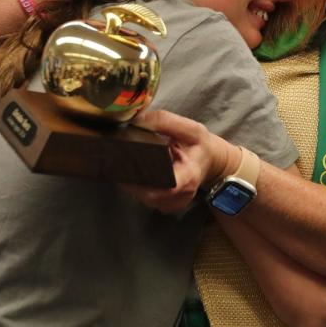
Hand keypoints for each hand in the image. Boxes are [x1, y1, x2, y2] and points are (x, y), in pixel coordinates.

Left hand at [119, 109, 238, 213]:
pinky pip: (144, 198)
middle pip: (146, 194)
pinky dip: (136, 185)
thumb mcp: (190, 128)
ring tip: (124, 162)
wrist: (209, 162)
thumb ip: (164, 121)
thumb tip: (136, 120)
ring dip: (131, 181)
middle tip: (116, 158)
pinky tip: (134, 170)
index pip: (163, 186)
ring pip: (141, 197)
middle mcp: (179, 197)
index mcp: (188, 177)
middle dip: (129, 177)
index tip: (126, 163)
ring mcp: (171, 205)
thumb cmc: (200, 145)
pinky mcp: (164, 206)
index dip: (141, 178)